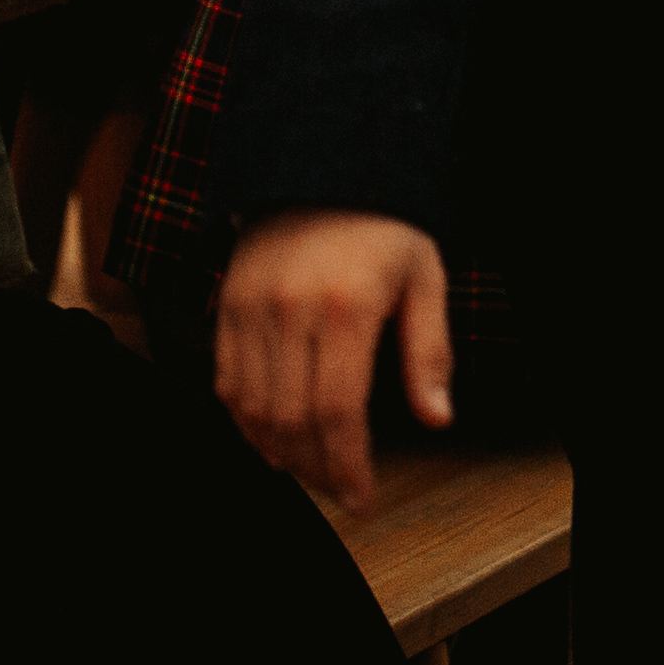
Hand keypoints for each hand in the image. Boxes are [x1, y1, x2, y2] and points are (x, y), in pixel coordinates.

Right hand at [216, 209, 459, 506]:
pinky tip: (272, 438)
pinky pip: (226, 382)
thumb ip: (429, 351)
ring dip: (278, 453)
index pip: (337, 411)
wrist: (323, 167)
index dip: (345, 465)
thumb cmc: (383, 226)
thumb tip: (437, 417)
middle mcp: (290, 309)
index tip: (359, 497)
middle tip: (336, 489)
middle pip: (290, 419)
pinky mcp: (227, 306)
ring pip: (252, 409)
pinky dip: (246, 422)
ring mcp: (251, 308)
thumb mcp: (426, 278)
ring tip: (308, 470)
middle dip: (314, 468)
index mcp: (346, 307)